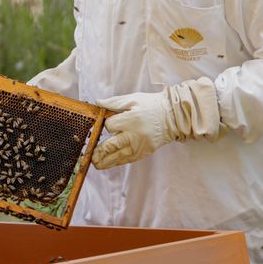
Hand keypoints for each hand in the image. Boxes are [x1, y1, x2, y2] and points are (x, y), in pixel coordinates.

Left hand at [93, 77, 220, 169]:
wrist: (173, 117)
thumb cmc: (151, 105)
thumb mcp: (132, 99)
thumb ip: (113, 102)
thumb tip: (97, 102)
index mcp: (131, 120)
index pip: (110, 125)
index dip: (106, 124)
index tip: (107, 123)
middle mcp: (135, 135)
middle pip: (112, 145)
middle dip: (99, 151)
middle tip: (89, 156)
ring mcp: (140, 146)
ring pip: (119, 156)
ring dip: (106, 161)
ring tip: (95, 164)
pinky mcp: (144, 152)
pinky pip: (128, 159)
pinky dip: (117, 162)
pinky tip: (109, 164)